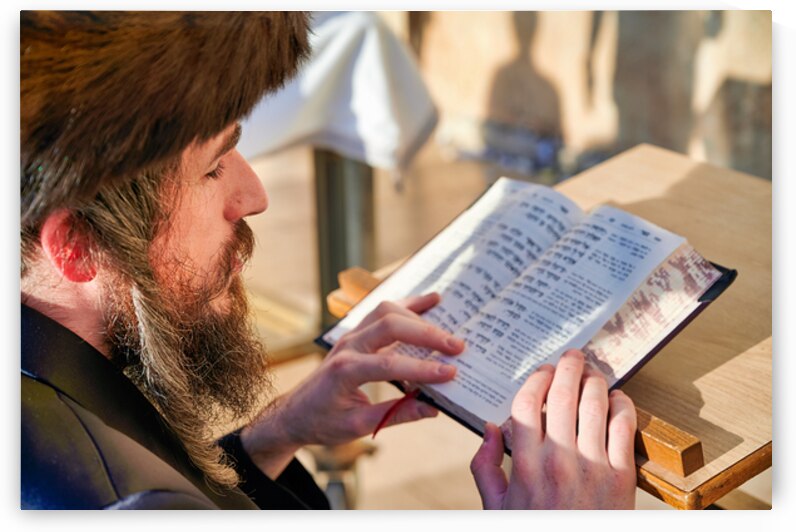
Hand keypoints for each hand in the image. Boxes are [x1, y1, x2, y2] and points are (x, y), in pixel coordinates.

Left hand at [241, 293, 463, 475]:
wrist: (296, 412)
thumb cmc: (323, 422)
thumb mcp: (357, 426)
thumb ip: (395, 414)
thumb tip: (433, 408)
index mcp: (345, 370)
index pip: (388, 364)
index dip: (421, 369)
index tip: (450, 374)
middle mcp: (348, 346)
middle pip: (390, 325)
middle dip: (427, 334)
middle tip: (457, 347)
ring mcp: (351, 335)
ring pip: (387, 311)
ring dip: (419, 317)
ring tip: (449, 329)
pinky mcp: (357, 332)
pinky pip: (383, 311)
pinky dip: (409, 304)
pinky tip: (432, 300)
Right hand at [470, 349, 636, 508]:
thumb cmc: (535, 531)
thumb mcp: (498, 507)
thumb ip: (485, 467)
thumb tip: (490, 429)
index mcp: (525, 464)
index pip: (527, 404)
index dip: (535, 380)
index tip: (542, 372)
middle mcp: (558, 460)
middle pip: (563, 395)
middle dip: (568, 368)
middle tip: (572, 357)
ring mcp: (592, 467)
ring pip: (595, 405)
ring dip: (596, 380)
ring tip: (594, 372)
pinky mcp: (621, 477)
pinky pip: (624, 428)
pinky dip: (623, 406)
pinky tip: (619, 399)